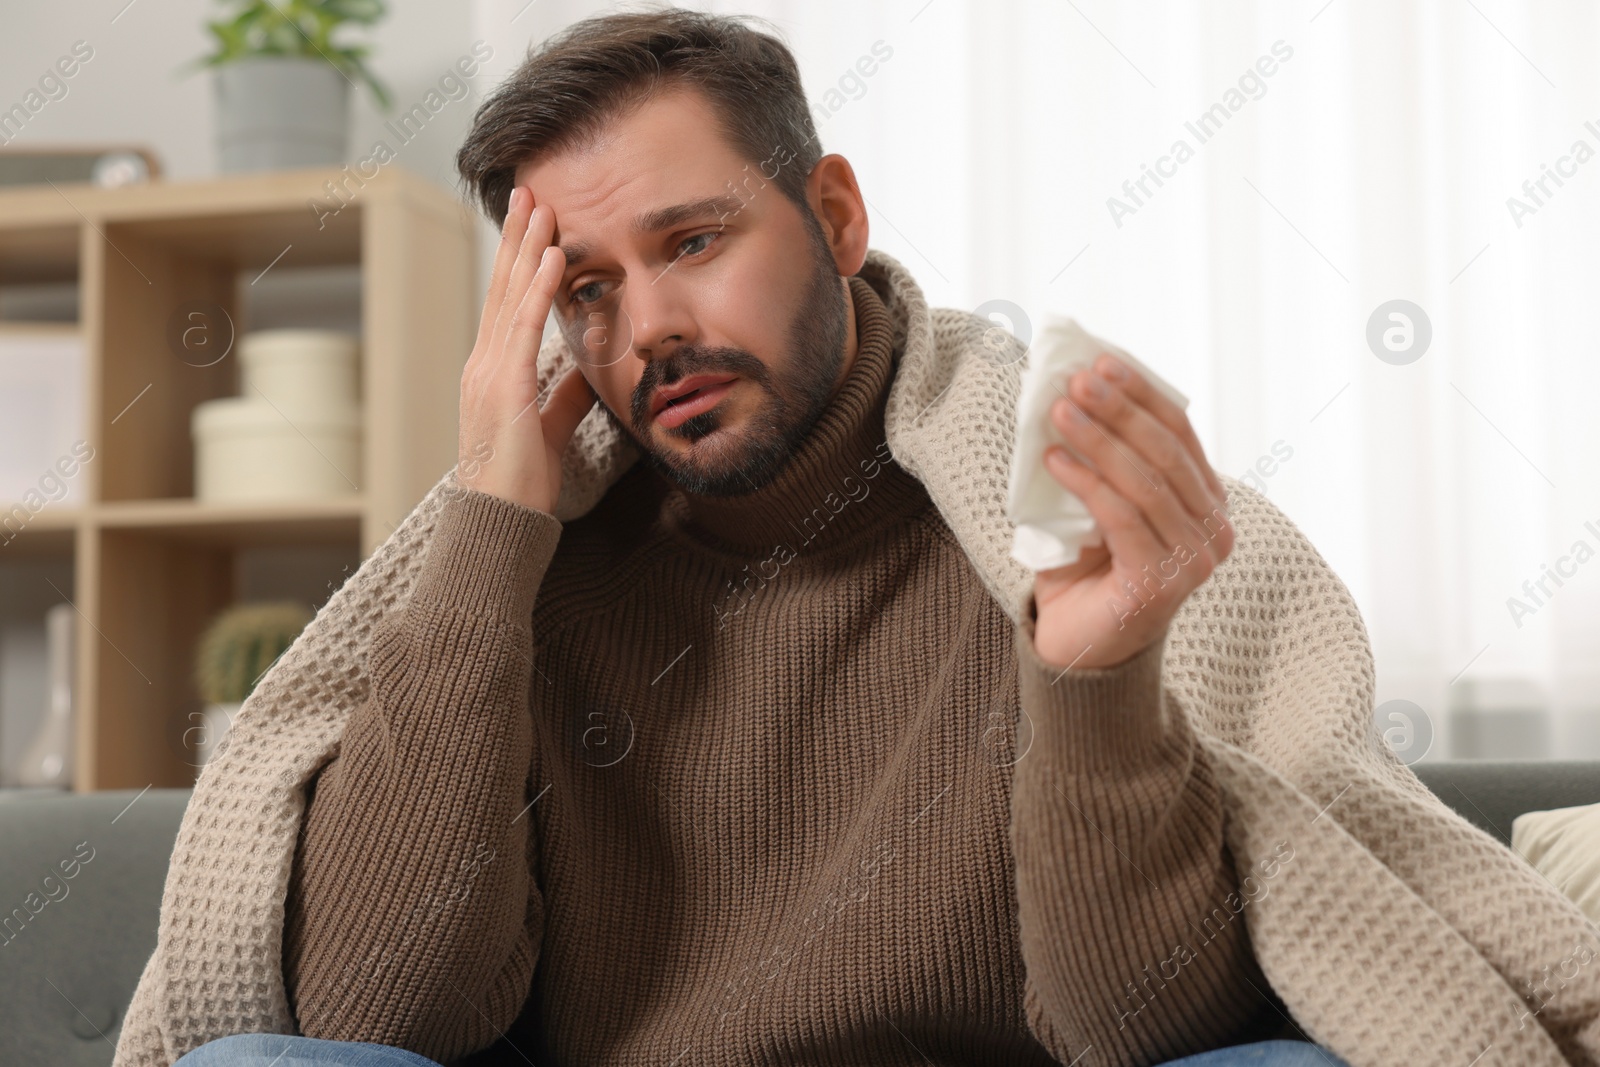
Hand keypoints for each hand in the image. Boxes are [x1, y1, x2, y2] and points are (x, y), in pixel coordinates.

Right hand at [457, 185, 596, 512]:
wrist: (500, 519)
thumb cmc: (521, 482)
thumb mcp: (550, 428)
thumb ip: (565, 397)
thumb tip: (586, 372)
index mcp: (493, 371)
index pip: (507, 303)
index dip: (520, 261)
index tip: (533, 223)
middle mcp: (484, 363)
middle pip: (503, 286)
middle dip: (518, 237)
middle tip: (528, 191)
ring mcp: (490, 371)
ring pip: (510, 294)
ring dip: (528, 246)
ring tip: (541, 205)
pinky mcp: (505, 384)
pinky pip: (523, 325)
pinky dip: (538, 286)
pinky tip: (553, 255)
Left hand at [1030, 353, 1233, 669]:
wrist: (1078, 647)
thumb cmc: (1088, 572)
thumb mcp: (1097, 505)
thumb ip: (1100, 462)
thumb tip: (1071, 396)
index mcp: (1206, 504)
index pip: (1180, 434)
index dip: (1143, 394)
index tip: (1103, 362)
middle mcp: (1212, 532)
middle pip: (1166, 453)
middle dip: (1120, 410)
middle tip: (1077, 380)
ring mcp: (1192, 561)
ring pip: (1145, 482)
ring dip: (1098, 440)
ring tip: (1059, 411)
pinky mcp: (1160, 583)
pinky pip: (1122, 518)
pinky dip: (1086, 483)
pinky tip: (1054, 461)